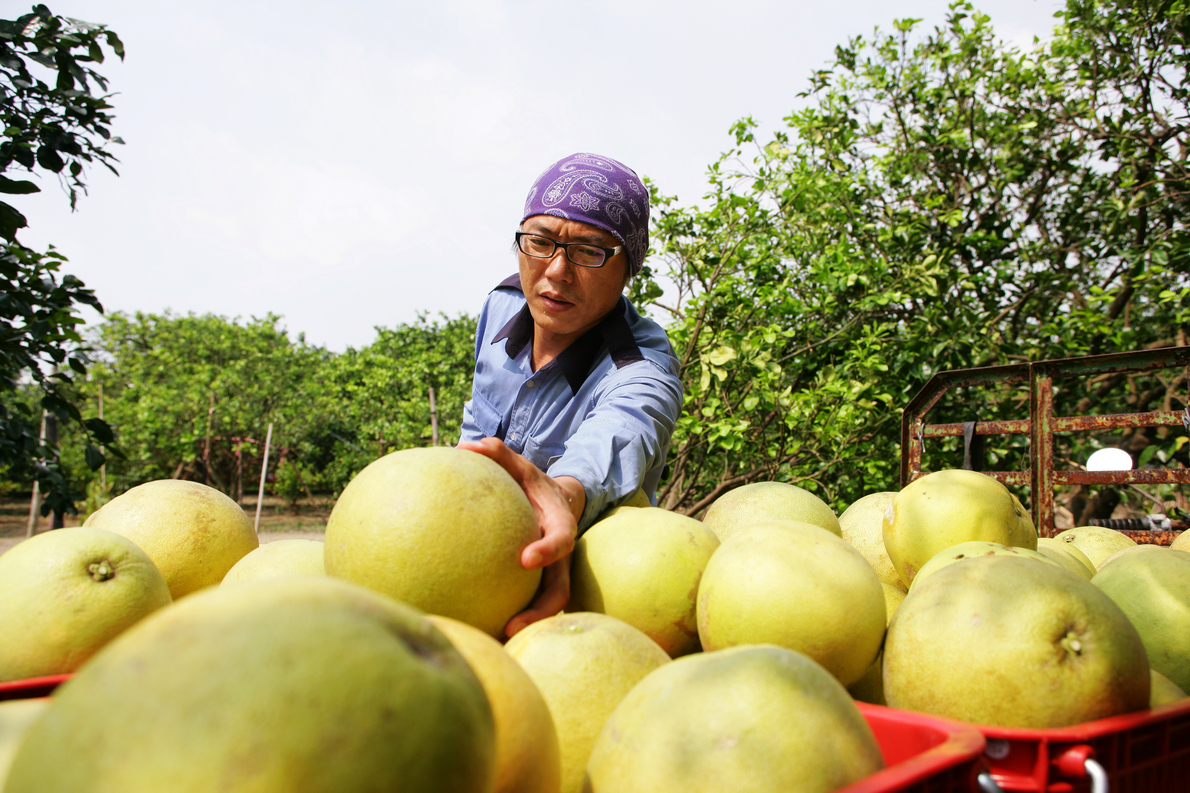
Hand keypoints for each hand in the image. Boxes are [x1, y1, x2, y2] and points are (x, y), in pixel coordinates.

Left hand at [458, 437, 585, 636]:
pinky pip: (527, 606)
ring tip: (494, 641)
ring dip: (525, 627)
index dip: (547, 551)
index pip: (561, 540)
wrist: (558, 503)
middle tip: (511, 627)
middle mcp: (561, 557)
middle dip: (539, 612)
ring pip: (545, 607)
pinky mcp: (539, 586)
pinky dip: (509, 620)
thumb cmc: (533, 484)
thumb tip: (466, 446)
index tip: (525, 559)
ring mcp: (552, 575)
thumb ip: (498, 454)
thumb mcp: (522, 467)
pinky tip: (478, 631)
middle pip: (559, 591)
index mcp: (561, 525)